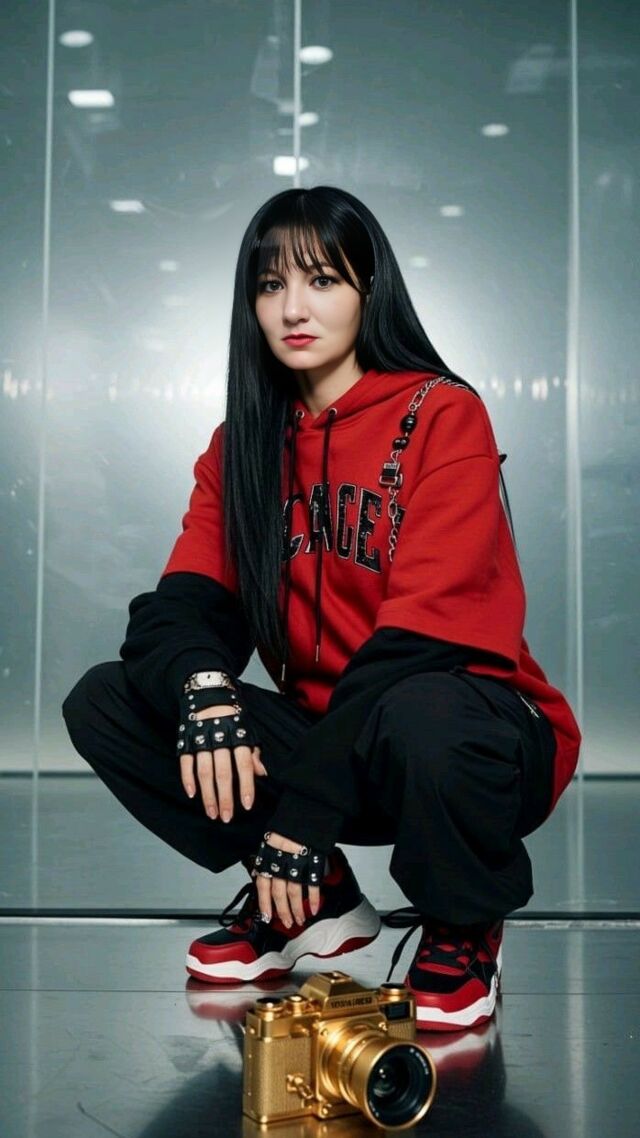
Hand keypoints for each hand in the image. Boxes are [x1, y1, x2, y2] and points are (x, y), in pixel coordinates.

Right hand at [179, 704, 267, 820]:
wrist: (208, 692)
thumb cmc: (233, 715)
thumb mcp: (248, 729)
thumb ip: (254, 753)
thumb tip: (262, 774)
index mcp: (238, 736)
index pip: (244, 765)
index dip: (246, 786)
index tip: (247, 805)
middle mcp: (219, 739)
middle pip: (223, 773)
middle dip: (225, 798)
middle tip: (227, 818)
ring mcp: (201, 740)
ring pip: (204, 772)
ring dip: (208, 795)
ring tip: (212, 813)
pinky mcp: (185, 741)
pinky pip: (185, 763)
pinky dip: (188, 780)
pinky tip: (192, 794)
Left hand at [254, 831, 321, 928]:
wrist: (305, 814)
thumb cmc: (287, 828)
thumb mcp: (270, 842)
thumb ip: (264, 860)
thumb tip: (257, 873)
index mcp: (268, 859)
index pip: (263, 886)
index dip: (264, 904)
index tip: (266, 917)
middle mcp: (280, 864)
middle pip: (279, 894)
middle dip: (282, 912)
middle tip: (287, 923)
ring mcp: (296, 865)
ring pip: (294, 894)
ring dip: (297, 910)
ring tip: (300, 919)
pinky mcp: (311, 864)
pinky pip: (312, 886)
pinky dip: (314, 899)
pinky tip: (314, 908)